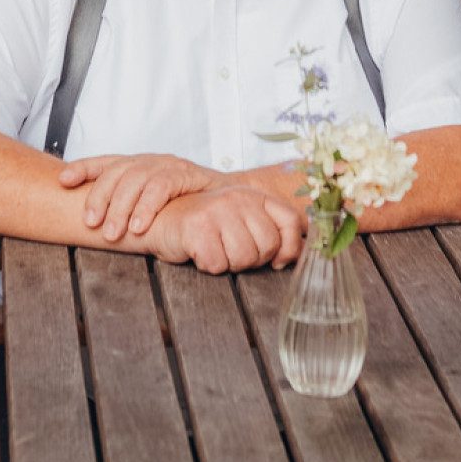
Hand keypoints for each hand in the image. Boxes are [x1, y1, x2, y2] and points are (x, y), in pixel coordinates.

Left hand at [59, 151, 214, 240]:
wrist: (233, 199)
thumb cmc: (188, 204)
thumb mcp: (153, 204)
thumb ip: (129, 207)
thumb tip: (91, 224)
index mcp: (139, 166)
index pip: (106, 162)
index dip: (83, 168)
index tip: (63, 180)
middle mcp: (151, 161)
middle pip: (118, 171)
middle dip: (100, 197)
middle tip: (90, 224)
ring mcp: (169, 165)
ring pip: (137, 177)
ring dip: (121, 206)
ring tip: (112, 232)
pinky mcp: (188, 174)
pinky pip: (163, 185)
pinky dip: (147, 206)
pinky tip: (139, 226)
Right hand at [148, 186, 304, 272]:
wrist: (164, 219)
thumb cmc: (207, 226)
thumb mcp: (243, 220)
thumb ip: (271, 230)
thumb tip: (297, 256)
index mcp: (254, 195)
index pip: (290, 222)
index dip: (288, 249)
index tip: (275, 261)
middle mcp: (238, 198)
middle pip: (267, 246)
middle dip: (252, 260)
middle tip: (232, 251)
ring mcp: (218, 210)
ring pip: (244, 258)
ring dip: (229, 264)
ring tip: (217, 250)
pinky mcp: (198, 227)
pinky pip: (218, 264)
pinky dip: (209, 266)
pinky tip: (201, 252)